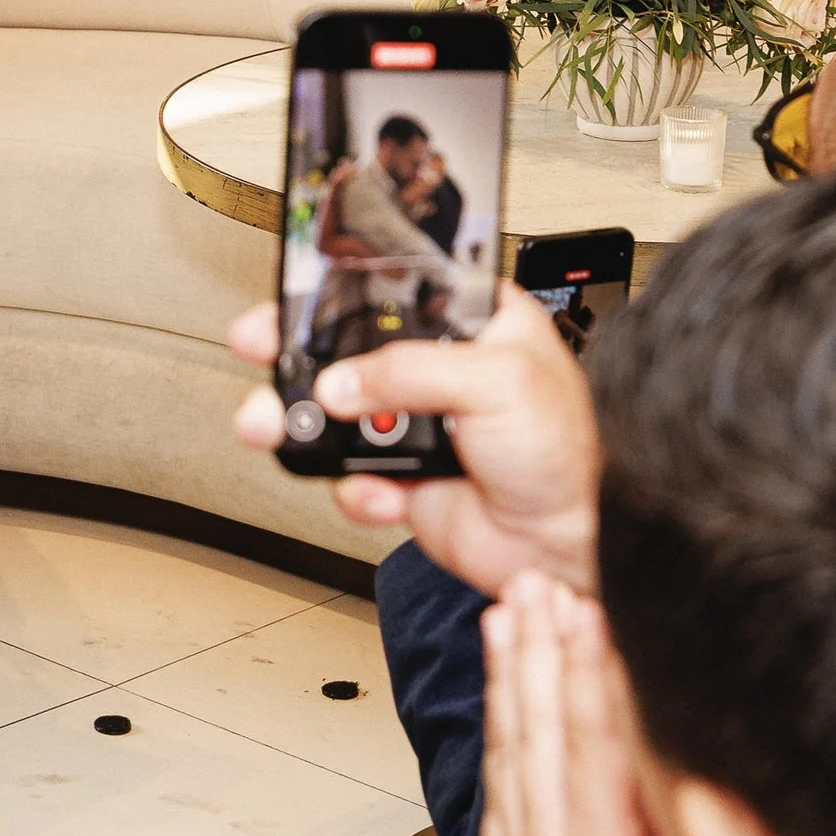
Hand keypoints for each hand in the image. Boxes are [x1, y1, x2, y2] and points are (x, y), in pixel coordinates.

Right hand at [229, 283, 600, 594]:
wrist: (576, 546)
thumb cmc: (570, 452)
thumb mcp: (496, 380)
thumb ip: (409, 370)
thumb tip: (340, 381)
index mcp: (470, 324)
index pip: (391, 291)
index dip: (338, 290)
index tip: (291, 292)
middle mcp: (439, 371)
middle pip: (348, 350)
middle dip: (297, 355)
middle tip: (259, 347)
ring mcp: (418, 425)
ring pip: (337, 414)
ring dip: (305, 424)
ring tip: (279, 427)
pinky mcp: (405, 478)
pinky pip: (351, 477)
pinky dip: (357, 489)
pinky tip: (385, 492)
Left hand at [482, 573, 722, 835]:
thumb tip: (689, 786)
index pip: (585, 743)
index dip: (584, 672)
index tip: (587, 611)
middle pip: (537, 724)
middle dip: (537, 647)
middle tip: (534, 579)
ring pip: (511, 738)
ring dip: (508, 669)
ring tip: (507, 606)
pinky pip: (499, 767)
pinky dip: (497, 716)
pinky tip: (499, 685)